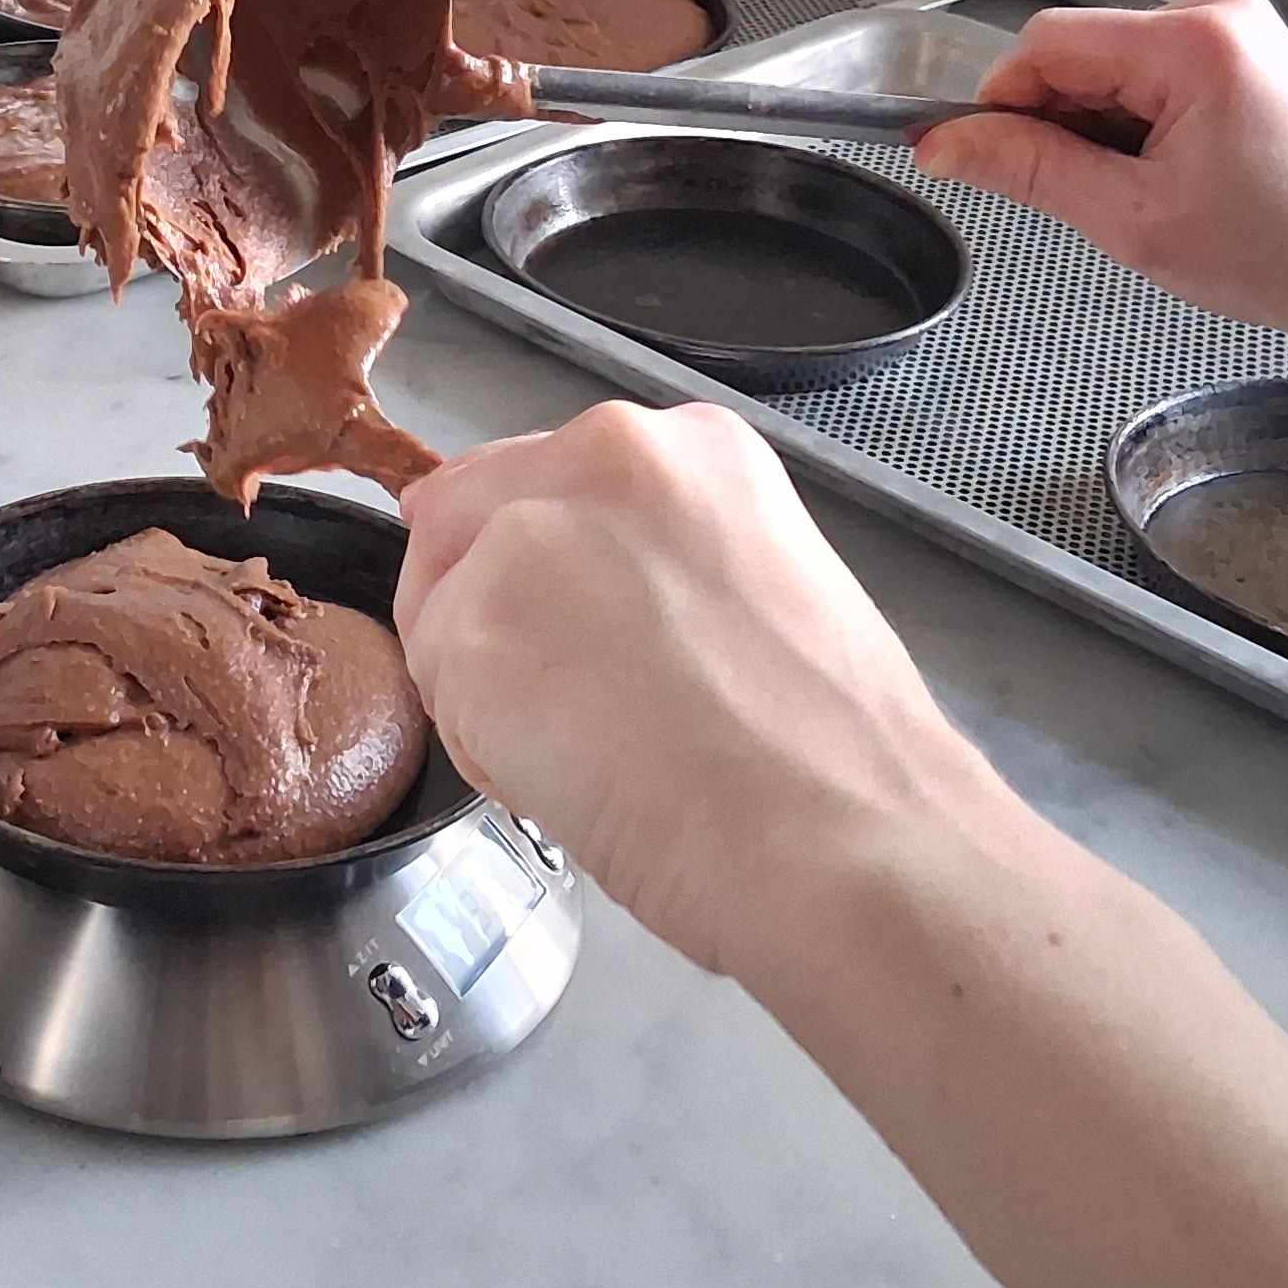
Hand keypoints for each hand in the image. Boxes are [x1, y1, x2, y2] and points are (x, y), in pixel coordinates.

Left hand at [392, 402, 1031, 984]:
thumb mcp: (761, 586)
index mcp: (690, 446)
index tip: (591, 639)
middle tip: (590, 709)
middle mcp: (605, 456)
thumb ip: (656, 557)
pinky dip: (487, 753)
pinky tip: (580, 782)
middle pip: (466, 523)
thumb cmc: (835, 757)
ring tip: (602, 753)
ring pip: (441, 613)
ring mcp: (527, 537)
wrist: (849, 841)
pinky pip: (438, 693)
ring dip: (490, 691)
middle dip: (497, 617)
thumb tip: (572, 589)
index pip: (541, 479)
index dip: (550, 575)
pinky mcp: (472, 631)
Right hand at [912, 0, 1287, 348]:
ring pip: (1109, 68)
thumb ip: (1030, 169)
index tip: (995, 170)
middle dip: (1065, 127)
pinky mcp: (1244, 47)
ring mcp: (1234, 24)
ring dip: (1105, 131)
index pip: (1044, 46)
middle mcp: (1213, 9)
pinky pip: (1149, 74)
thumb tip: (941, 141)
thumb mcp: (1136, 222)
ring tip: (1159, 194)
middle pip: (1078, 53)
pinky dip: (1141, 126)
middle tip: (1108, 202)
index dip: (1005, 108)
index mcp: (1190, 42)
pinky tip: (1180, 175)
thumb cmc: (1286, 255)